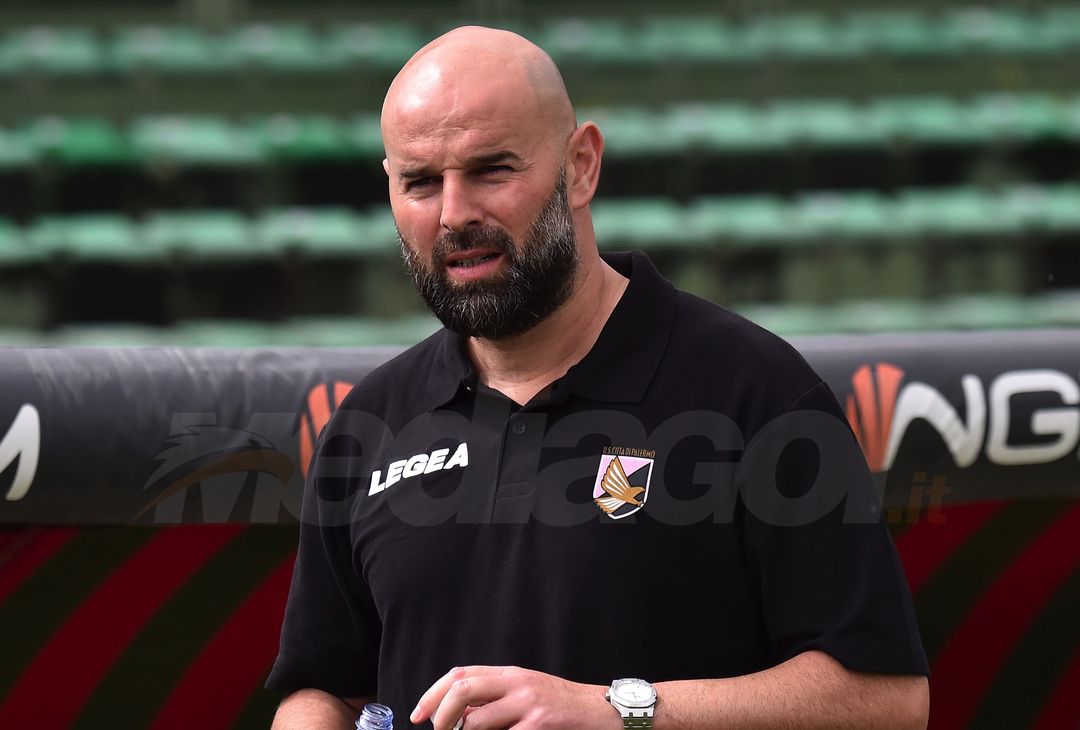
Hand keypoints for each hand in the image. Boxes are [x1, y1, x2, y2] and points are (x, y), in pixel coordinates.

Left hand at [409, 665, 621, 729]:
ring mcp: (528, 705)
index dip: (433, 694)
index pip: (460, 675)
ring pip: (477, 722)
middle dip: (441, 716)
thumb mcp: (527, 691)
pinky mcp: (539, 727)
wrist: (601, 711)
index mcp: (510, 674)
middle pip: (462, 690)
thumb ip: (496, 696)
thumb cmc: (561, 706)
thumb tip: (455, 713)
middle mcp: (517, 684)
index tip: (418, 715)